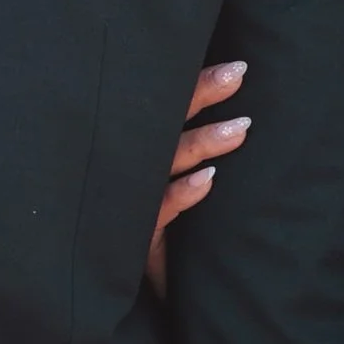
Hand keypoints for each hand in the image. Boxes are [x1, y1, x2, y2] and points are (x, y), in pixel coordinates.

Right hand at [146, 59, 248, 296]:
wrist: (103, 276)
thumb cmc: (142, 226)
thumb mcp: (161, 187)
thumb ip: (184, 157)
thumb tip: (236, 120)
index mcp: (141, 147)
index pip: (170, 106)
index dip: (200, 84)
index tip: (236, 67)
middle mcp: (133, 164)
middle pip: (166, 120)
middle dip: (201, 94)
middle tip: (238, 74)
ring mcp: (131, 196)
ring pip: (167, 160)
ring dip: (204, 142)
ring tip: (241, 130)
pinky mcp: (132, 234)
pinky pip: (158, 209)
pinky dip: (182, 194)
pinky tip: (207, 180)